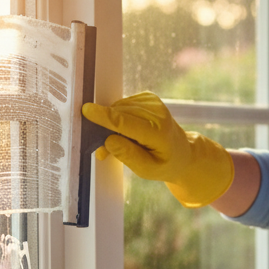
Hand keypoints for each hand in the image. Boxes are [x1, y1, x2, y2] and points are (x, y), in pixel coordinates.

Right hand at [82, 92, 233, 206]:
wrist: (182, 153)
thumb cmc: (163, 164)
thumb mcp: (146, 170)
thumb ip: (127, 155)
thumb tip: (108, 140)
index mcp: (159, 132)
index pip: (126, 122)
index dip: (104, 117)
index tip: (87, 111)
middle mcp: (157, 112)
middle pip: (118, 114)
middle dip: (104, 129)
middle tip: (103, 151)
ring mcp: (152, 102)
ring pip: (118, 108)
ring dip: (111, 125)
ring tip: (117, 144)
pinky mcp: (146, 97)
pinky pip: (122, 106)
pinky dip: (118, 118)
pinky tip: (125, 132)